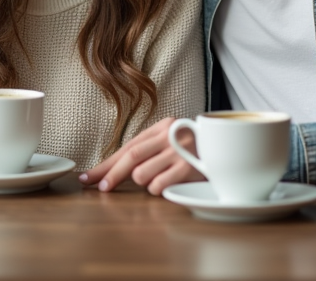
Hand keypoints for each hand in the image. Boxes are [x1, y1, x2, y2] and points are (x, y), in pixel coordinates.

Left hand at [78, 117, 203, 195]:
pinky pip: (158, 186)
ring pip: (142, 174)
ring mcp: (180, 151)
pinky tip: (167, 184)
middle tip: (100, 188)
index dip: (106, 164)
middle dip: (112, 175)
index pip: (127, 146)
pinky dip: (157, 189)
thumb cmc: (192, 151)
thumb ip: (145, 151)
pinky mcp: (188, 169)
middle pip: (130, 157)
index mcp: (162, 127)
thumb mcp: (169, 143)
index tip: (87, 177)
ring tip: (158, 178)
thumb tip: (109, 171)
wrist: (228, 151)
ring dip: (143, 183)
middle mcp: (170, 136)